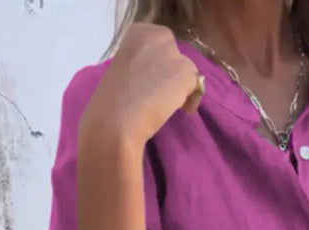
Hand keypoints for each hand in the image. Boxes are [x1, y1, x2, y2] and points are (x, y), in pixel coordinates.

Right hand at [80, 23, 203, 149]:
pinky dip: (190, 100)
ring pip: (187, 71)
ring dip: (180, 86)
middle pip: (175, 56)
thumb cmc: (112, 100)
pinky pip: (196, 87)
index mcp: (139, 32)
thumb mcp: (124, 68)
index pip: (160, 43)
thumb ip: (141, 64)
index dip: (159, 63)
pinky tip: (180, 111)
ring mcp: (174, 54)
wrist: (116, 119)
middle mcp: (158, 36)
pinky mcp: (186, 74)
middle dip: (171, 73)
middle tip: (161, 93)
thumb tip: (155, 76)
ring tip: (167, 105)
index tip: (152, 79)